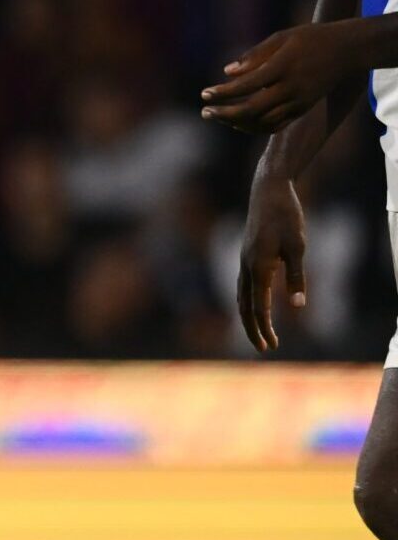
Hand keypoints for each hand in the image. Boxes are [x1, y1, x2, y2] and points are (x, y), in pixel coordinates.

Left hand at [201, 21, 366, 133]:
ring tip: (216, 116)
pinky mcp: (303, 109)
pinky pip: (276, 125)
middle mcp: (291, 88)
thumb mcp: (281, 38)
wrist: (347, 50)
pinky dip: (254, 127)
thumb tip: (227, 72)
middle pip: (252, 110)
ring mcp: (299, 101)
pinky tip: (237, 122)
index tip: (204, 94)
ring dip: (236, 122)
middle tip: (204, 112)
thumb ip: (254, 56)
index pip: (247, 85)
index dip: (223, 93)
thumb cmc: (309, 39)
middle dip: (225, 113)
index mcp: (283, 67)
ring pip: (263, 122)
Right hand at [237, 173, 306, 352]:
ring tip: (258, 332)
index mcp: (257, 267)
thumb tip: (298, 306)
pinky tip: (255, 305)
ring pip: (241, 297)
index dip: (265, 328)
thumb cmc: (286, 216)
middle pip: (244, 306)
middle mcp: (245, 267)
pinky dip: (246, 301)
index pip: (259, 306)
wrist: (268, 190)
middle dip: (253, 329)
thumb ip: (296, 277)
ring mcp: (243, 260)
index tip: (272, 345)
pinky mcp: (246, 254)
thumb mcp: (298, 246)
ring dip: (248, 317)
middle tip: (264, 348)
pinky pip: (243, 285)